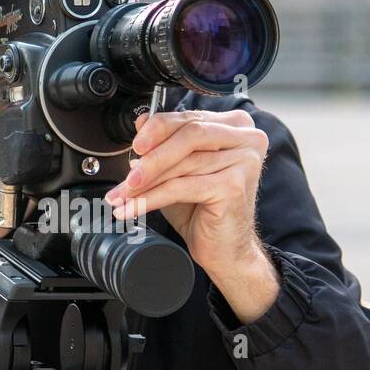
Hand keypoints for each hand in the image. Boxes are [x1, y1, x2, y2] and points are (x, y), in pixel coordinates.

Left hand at [104, 109, 269, 277]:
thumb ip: (164, 145)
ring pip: (182, 163)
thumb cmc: (204, 210)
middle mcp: (247, 138)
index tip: (133, 146)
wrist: (225, 250)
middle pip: (188, 134)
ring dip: (145, 182)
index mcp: (235, 126)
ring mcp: (243, 161)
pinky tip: (133, 208)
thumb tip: (141, 121)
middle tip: (126, 175)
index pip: (189, 118)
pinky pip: (182, 187)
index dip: (156, 130)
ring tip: (122, 196)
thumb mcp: (178, 171)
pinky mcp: (234, 186)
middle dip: (151, 156)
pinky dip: (151, 198)